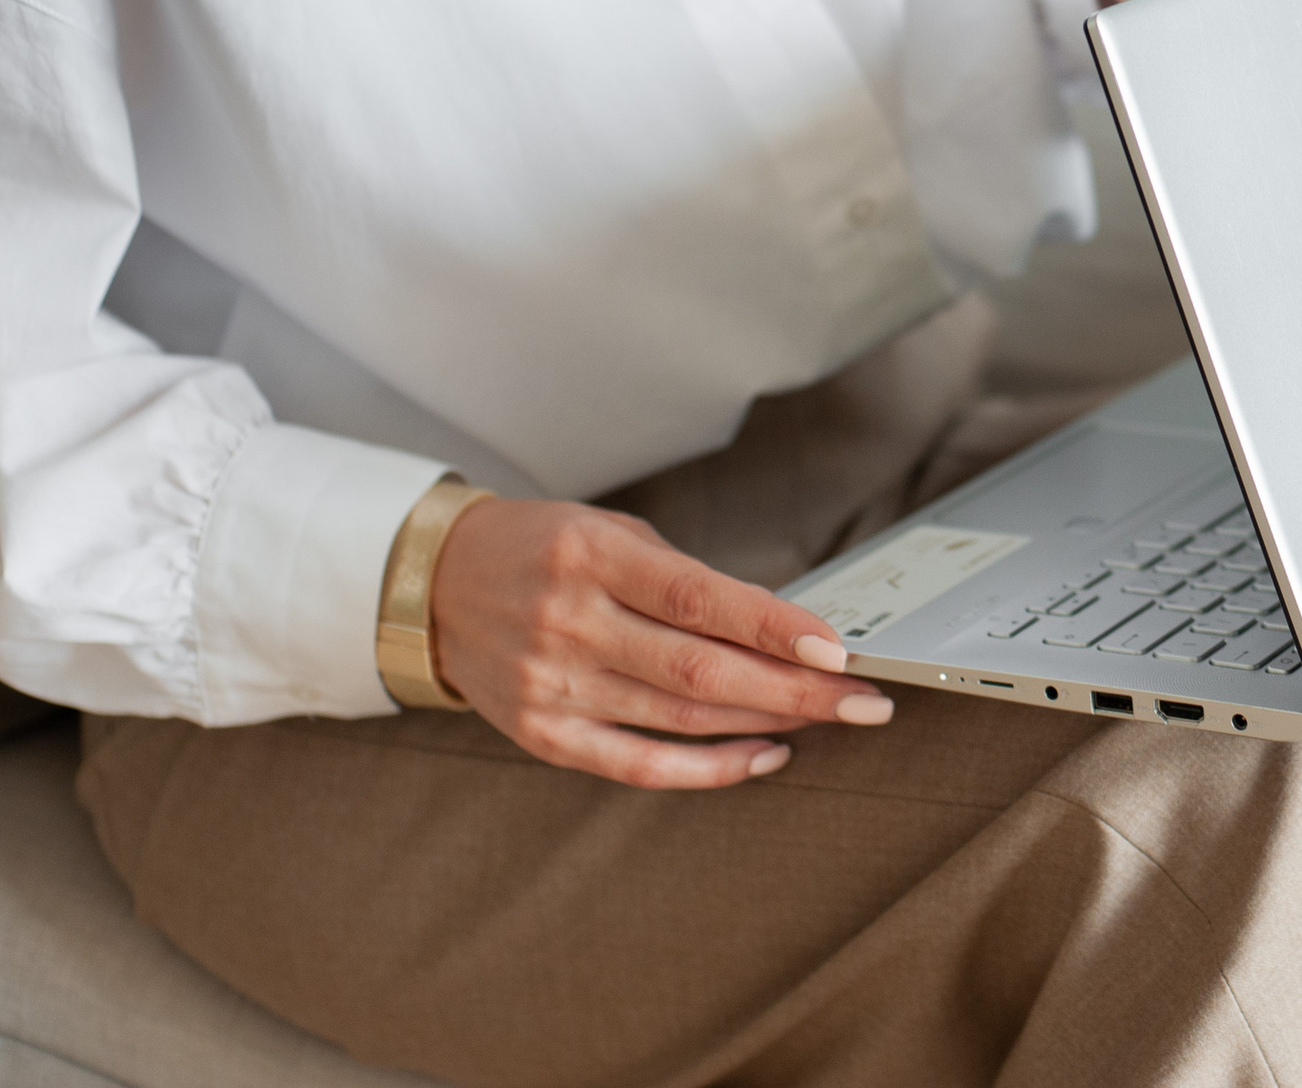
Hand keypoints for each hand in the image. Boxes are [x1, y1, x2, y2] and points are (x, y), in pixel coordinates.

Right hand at [427, 497, 892, 788]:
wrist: (436, 587)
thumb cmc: (543, 550)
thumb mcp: (610, 534)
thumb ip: (686, 579)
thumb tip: (783, 628)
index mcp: (590, 557)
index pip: (698, 598)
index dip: (773, 626)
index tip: (838, 647)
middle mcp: (569, 624)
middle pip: (702, 671)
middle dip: (796, 689)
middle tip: (865, 698)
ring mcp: (552, 687)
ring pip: (683, 719)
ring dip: (769, 722)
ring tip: (831, 717)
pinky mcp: (543, 736)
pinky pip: (640, 765)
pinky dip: (710, 768)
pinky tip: (765, 755)